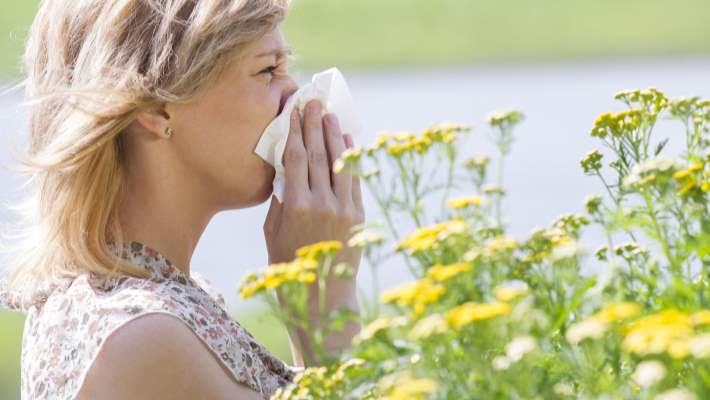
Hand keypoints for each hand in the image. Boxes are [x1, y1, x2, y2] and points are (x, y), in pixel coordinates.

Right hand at [263, 99, 364, 273]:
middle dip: (314, 124)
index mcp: (295, 206)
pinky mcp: (358, 215)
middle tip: (313, 101)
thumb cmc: (289, 267)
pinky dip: (351, 158)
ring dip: (334, 135)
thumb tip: (286, 171)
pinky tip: (347, 141)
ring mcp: (343, 208)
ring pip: (338, 162)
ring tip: (330, 114)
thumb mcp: (273, 233)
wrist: (322, 298)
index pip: (295, 158)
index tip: (293, 111)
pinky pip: (354, 179)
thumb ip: (280, 200)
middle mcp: (321, 203)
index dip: (294, 131)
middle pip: (317, 154)